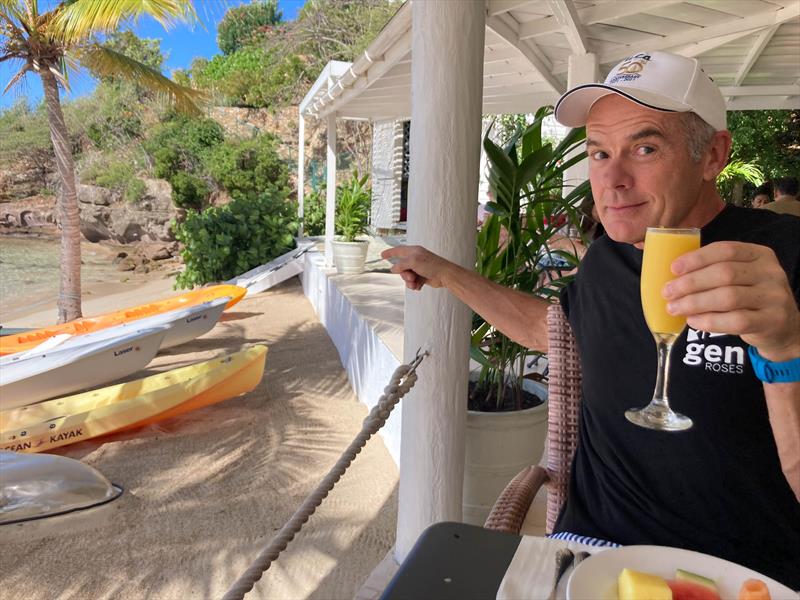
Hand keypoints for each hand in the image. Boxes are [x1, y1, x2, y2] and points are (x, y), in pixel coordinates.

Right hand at [381, 245, 454, 290]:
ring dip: (409, 281)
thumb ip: (401, 264)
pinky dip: (414, 285)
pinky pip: (412, 282)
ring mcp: (419, 268)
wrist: (445, 275)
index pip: (398, 250)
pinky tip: (419, 286)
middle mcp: (415, 259)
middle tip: (410, 277)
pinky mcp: (422, 277)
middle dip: (404, 274)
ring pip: (406, 276)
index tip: (382, 255)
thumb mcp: (413, 262)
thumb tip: (393, 269)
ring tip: (415, 283)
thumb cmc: (431, 265)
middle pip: (401, 267)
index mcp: (413, 251)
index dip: (390, 252)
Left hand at [664, 241, 799, 361]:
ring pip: (728, 297)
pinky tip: (692, 321)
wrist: (782, 326)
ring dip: (695, 303)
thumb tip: (672, 275)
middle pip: (724, 273)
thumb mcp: (741, 277)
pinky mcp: (771, 321)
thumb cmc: (749, 297)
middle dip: (690, 283)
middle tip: (667, 292)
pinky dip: (709, 321)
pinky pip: (735, 321)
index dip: (697, 258)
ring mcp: (774, 297)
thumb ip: (715, 271)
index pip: (726, 250)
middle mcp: (770, 273)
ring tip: (674, 307)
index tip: (673, 269)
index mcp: (760, 254)